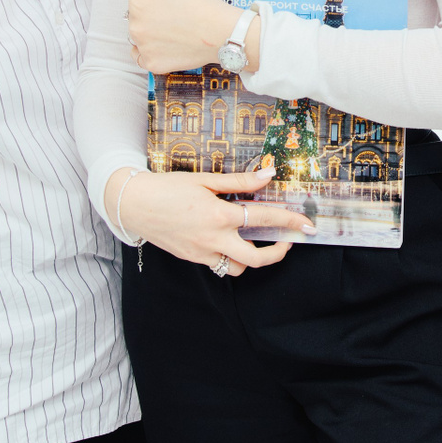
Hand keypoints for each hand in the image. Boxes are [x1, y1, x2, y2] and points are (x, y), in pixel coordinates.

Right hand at [112, 166, 315, 272]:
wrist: (134, 204)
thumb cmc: (168, 188)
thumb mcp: (205, 180)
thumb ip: (240, 181)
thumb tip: (269, 174)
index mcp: (220, 216)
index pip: (264, 219)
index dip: (289, 221)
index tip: (306, 224)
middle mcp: (213, 239)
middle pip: (256, 258)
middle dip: (278, 253)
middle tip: (288, 242)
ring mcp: (202, 253)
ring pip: (237, 268)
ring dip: (250, 258)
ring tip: (254, 241)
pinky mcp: (192, 258)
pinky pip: (218, 265)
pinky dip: (229, 257)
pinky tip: (229, 241)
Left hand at [122, 0, 250, 73]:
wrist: (222, 33)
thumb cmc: (200, 3)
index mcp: (138, 4)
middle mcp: (134, 28)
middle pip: (135, 14)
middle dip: (150, 11)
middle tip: (177, 13)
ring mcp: (143, 49)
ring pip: (139, 34)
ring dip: (150, 30)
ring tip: (175, 29)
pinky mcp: (152, 64)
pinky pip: (142, 55)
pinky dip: (151, 50)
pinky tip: (168, 44)